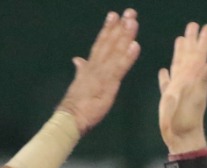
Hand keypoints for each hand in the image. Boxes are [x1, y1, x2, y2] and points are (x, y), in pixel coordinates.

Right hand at [56, 9, 140, 134]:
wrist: (71, 117)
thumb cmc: (76, 105)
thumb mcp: (80, 83)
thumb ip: (82, 69)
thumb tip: (78, 59)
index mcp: (90, 66)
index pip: (101, 43)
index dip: (108, 29)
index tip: (114, 15)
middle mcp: (96, 65)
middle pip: (110, 42)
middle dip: (120, 26)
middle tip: (130, 11)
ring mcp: (102, 73)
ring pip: (115, 51)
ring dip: (125, 35)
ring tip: (133, 22)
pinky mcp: (108, 83)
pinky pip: (120, 67)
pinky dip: (128, 56)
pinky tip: (135, 45)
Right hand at [157, 21, 206, 154]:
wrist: (183, 139)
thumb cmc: (188, 121)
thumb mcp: (196, 98)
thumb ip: (203, 79)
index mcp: (192, 79)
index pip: (199, 56)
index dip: (203, 41)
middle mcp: (186, 82)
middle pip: (189, 56)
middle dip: (192, 41)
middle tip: (193, 25)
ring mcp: (177, 90)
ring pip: (178, 66)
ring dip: (179, 52)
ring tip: (180, 39)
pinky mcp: (168, 100)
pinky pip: (166, 84)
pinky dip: (164, 76)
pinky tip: (163, 70)